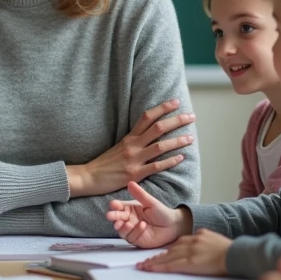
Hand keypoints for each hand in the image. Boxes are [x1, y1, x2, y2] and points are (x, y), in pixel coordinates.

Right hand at [67, 99, 193, 197]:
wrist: (89, 177)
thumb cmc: (105, 163)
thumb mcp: (118, 146)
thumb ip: (134, 140)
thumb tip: (150, 134)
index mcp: (129, 137)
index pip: (147, 117)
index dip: (162, 108)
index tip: (176, 102)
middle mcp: (133, 145)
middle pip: (158, 128)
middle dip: (176, 120)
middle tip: (191, 116)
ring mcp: (134, 159)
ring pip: (160, 146)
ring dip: (178, 141)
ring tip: (191, 137)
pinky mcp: (135, 173)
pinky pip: (156, 166)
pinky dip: (170, 161)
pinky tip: (181, 157)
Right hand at [106, 181, 191, 248]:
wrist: (173, 225)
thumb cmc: (161, 212)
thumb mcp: (150, 202)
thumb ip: (140, 194)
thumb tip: (130, 183)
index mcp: (130, 209)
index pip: (118, 207)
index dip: (114, 206)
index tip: (113, 205)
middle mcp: (129, 219)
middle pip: (116, 219)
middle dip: (113, 217)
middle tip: (110, 216)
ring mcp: (132, 230)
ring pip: (121, 230)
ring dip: (122, 227)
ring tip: (126, 223)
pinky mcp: (137, 239)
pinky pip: (131, 237)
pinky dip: (135, 231)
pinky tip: (142, 225)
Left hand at [137, 228, 231, 274]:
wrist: (236, 254)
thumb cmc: (231, 251)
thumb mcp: (216, 240)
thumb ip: (206, 242)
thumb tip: (201, 247)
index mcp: (198, 235)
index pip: (180, 243)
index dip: (169, 250)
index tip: (161, 254)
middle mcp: (191, 241)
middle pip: (171, 250)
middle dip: (158, 256)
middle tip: (146, 261)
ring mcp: (190, 251)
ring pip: (167, 257)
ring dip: (154, 262)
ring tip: (144, 266)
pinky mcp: (190, 262)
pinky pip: (171, 265)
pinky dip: (159, 267)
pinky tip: (150, 269)